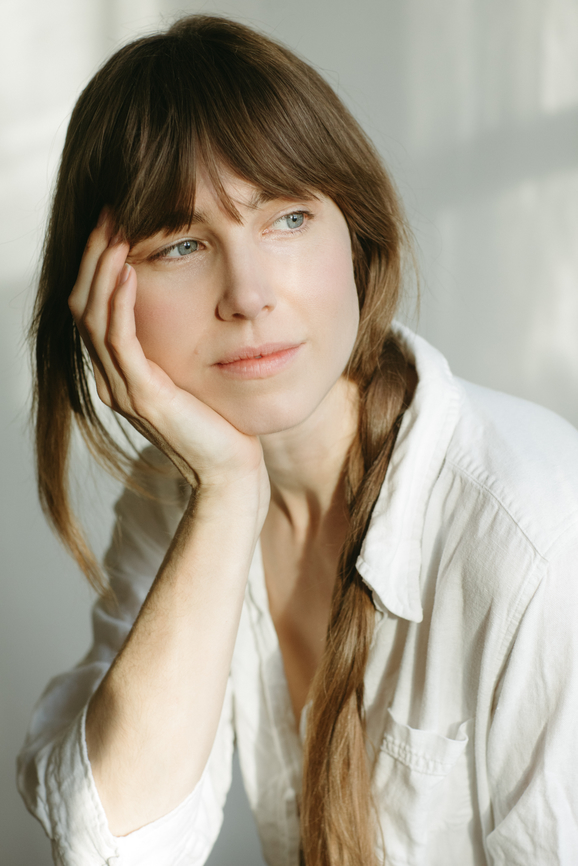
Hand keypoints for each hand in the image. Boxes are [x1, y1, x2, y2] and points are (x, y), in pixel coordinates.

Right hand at [68, 214, 269, 508]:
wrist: (231, 473)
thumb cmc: (222, 424)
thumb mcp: (195, 374)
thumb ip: (180, 345)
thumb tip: (195, 303)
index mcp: (121, 373)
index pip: (94, 308)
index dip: (99, 264)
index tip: (115, 223)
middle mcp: (112, 380)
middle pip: (83, 305)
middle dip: (95, 256)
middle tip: (108, 212)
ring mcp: (123, 390)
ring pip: (93, 318)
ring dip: (102, 269)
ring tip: (115, 229)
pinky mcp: (143, 398)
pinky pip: (120, 341)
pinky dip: (119, 302)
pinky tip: (128, 269)